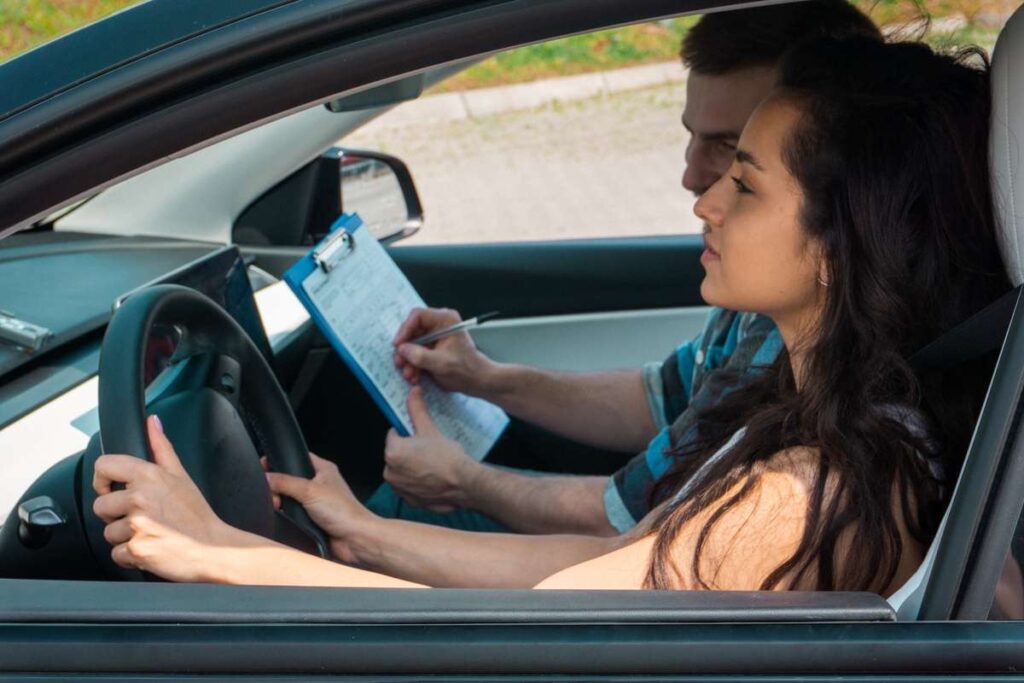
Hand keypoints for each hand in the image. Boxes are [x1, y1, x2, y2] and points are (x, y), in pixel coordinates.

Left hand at [92, 416, 249, 581]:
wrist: (213, 549)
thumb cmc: (197, 515)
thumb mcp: (181, 476)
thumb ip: (161, 448)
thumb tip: (152, 422)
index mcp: (149, 476)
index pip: (104, 465)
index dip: (102, 479)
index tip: (110, 489)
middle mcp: (140, 498)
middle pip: (100, 505)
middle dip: (116, 515)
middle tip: (141, 518)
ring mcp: (138, 525)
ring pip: (108, 533)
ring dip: (124, 537)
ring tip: (149, 534)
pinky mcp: (137, 549)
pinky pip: (116, 554)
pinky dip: (130, 556)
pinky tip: (150, 547)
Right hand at [264, 452, 373, 563]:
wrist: (354, 539)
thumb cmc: (343, 512)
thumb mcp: (310, 491)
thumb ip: (285, 482)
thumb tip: (267, 477)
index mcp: (322, 469)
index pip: (297, 457)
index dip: (280, 460)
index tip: (265, 466)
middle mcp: (319, 484)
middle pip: (288, 479)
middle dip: (277, 487)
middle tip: (275, 495)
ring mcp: (315, 501)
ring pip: (288, 498)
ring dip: (281, 503)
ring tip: (279, 507)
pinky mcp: (311, 518)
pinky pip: (292, 514)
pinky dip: (286, 516)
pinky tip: (286, 519)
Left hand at [383, 387, 478, 511]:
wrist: (464, 483)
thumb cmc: (447, 457)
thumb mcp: (430, 429)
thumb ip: (417, 410)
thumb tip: (412, 392)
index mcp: (392, 453)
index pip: (393, 436)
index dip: (406, 434)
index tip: (418, 435)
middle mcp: (391, 473)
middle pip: (396, 455)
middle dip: (408, 452)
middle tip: (427, 450)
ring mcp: (400, 490)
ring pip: (402, 472)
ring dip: (411, 468)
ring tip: (431, 464)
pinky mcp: (410, 501)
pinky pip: (409, 488)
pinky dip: (417, 484)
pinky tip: (432, 478)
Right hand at [392, 307, 493, 394]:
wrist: (475, 380)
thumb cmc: (467, 369)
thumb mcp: (442, 363)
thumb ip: (420, 356)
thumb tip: (403, 349)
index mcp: (446, 320)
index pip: (418, 316)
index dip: (405, 329)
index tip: (399, 344)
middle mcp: (439, 325)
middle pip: (412, 330)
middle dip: (405, 349)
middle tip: (400, 362)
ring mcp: (434, 336)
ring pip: (411, 343)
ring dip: (408, 360)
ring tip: (410, 373)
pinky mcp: (431, 347)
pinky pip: (415, 352)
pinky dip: (413, 364)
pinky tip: (415, 375)